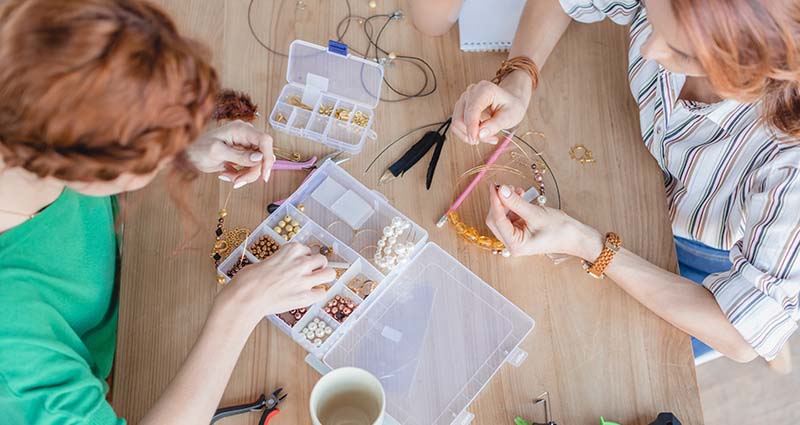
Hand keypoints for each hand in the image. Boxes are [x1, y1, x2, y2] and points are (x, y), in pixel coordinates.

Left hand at [186, 120, 275, 187]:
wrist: (188, 155)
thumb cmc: (198, 148)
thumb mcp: (217, 152)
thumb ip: (239, 155)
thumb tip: (259, 158)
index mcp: (241, 129)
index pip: (265, 140)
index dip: (268, 157)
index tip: (264, 174)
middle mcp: (246, 136)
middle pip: (263, 155)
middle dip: (252, 171)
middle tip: (238, 182)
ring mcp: (245, 145)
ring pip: (258, 164)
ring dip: (246, 175)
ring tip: (230, 178)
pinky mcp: (242, 155)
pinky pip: (250, 167)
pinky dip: (241, 175)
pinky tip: (227, 174)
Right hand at [216, 243, 333, 326]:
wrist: (246, 297)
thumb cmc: (248, 280)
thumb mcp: (264, 261)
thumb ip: (280, 262)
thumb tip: (283, 268)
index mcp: (291, 250)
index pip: (307, 249)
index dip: (304, 257)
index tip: (299, 263)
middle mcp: (301, 262)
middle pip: (322, 259)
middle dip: (317, 266)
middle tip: (310, 273)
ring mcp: (305, 279)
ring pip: (329, 274)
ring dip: (324, 277)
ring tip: (316, 282)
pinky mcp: (305, 296)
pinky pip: (322, 293)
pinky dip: (317, 294)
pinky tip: (309, 296)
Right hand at [451, 71, 531, 144]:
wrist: (510, 100)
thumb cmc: (511, 105)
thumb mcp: (510, 116)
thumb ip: (496, 125)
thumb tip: (480, 134)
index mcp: (484, 90)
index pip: (471, 110)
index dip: (471, 127)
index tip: (475, 140)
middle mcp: (470, 92)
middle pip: (460, 118)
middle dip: (472, 133)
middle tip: (490, 139)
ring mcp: (464, 100)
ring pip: (457, 123)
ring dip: (470, 135)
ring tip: (488, 136)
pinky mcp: (461, 108)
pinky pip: (458, 125)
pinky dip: (468, 133)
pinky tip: (482, 133)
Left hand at [485, 184, 603, 259]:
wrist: (576, 236)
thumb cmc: (560, 230)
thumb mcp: (536, 214)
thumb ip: (516, 202)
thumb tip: (502, 190)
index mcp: (515, 244)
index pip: (497, 220)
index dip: (495, 202)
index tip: (494, 186)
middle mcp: (512, 243)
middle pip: (496, 219)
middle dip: (500, 202)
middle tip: (506, 186)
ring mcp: (516, 238)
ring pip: (502, 216)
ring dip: (508, 202)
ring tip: (518, 191)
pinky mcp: (520, 231)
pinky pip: (511, 216)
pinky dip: (514, 205)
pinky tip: (521, 196)